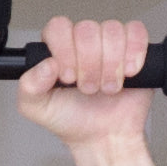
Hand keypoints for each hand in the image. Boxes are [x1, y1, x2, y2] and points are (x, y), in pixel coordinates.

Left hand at [18, 16, 152, 146]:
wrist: (104, 138)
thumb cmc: (71, 120)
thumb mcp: (37, 108)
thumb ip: (29, 86)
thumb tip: (45, 65)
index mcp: (56, 49)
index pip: (58, 27)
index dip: (65, 50)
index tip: (68, 77)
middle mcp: (82, 43)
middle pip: (87, 28)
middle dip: (89, 63)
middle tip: (88, 88)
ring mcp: (109, 44)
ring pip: (112, 30)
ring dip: (111, 64)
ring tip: (107, 88)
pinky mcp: (134, 49)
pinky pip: (136, 32)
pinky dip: (134, 53)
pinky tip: (128, 73)